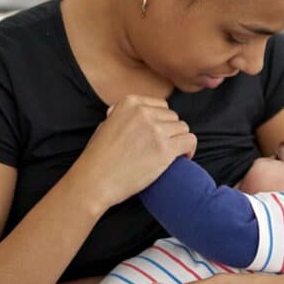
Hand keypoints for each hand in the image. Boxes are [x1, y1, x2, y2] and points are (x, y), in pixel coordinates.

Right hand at [73, 95, 196, 211]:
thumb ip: (126, 115)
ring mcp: (156, 130)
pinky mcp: (165, 149)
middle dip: (170, 132)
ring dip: (179, 141)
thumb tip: (141, 112)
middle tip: (163, 148)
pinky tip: (183, 158)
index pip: (161, 106)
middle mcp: (144, 112)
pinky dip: (189, 149)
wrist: (94, 180)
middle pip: (173, 117)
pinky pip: (190, 141)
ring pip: (183, 128)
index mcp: (130, 103)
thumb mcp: (107, 124)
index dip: (162, 122)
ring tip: (172, 155)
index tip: (158, 135)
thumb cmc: (98, 158)